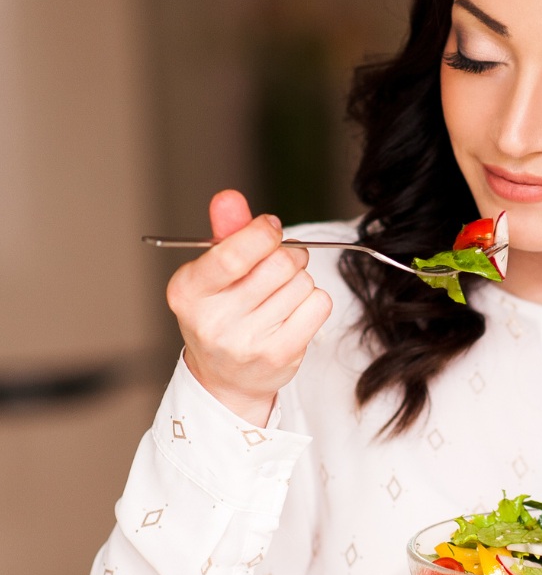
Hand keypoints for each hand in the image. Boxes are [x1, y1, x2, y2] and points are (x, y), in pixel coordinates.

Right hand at [166, 189, 332, 424]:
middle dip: (289, 255)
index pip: (232, 254)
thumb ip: (225, 232)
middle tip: (280, 265)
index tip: (271, 227)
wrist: (225, 377)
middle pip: (279, 264)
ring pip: (302, 282)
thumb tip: (229, 197)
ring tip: (279, 296)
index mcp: (188, 292)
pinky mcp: (279, 356)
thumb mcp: (212, 272)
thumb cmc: (223, 312)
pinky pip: (319, 304)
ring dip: (299, 280)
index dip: (262, 232)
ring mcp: (246, 342)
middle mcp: (213, 320)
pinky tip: (293, 312)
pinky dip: (314, 300)